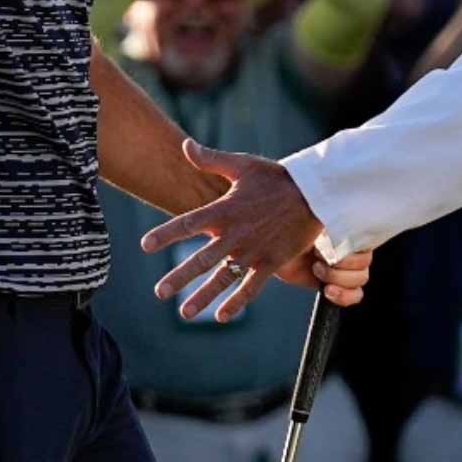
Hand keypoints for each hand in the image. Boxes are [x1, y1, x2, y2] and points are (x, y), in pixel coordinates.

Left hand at [142, 140, 368, 320]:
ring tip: (184, 313)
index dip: (166, 234)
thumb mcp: (243, 165)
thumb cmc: (276, 177)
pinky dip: (237, 302)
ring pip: (224, 278)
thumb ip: (211, 160)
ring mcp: (254, 251)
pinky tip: (221, 316)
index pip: (189, 223)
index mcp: (226, 210)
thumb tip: (184, 145)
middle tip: (160, 292)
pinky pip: (252, 287)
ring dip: (203, 296)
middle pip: (202, 259)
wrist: (316, 194)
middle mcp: (236, 234)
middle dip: (180, 277)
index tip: (145, 245)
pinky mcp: (272, 262)